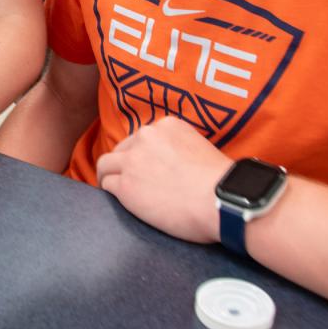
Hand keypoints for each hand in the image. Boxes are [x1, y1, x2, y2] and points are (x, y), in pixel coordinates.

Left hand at [96, 116, 232, 242]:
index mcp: (167, 126)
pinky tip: (119, 202)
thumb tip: (173, 165)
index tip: (145, 167)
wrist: (221, 200)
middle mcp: (146, 137)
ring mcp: (132, 160)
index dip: (141, 154)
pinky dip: (111, 193)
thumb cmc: (221, 183)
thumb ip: (180, 149)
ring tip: (115, 189)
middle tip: (131, 180)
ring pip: (106, 164)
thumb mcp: (201, 148)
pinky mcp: (125, 185)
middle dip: (125, 164)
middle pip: (122, 149)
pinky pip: (107, 184)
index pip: (142, 138)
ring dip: (110, 176)